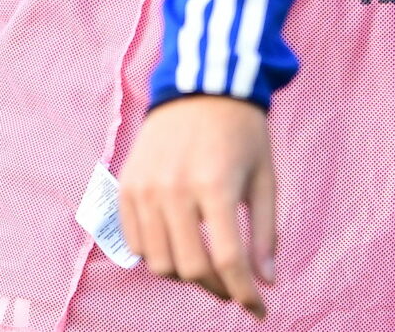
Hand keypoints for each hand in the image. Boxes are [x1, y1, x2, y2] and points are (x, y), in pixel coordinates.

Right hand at [117, 95, 276, 318]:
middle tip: (234, 288)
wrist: (201, 86)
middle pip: (190, 268)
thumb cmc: (242, 133)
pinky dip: (157, 255)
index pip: (227, 260)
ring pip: (159, 263)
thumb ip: (265, 233)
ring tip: (207, 264)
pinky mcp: (127, 186)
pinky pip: (135, 243)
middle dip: (217, 288)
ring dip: (186, 274)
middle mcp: (175, 189)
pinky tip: (180, 244)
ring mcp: (145, 188)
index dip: (245, 293)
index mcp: (215, 185)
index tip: (258, 310)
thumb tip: (267, 282)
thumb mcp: (264, 179)